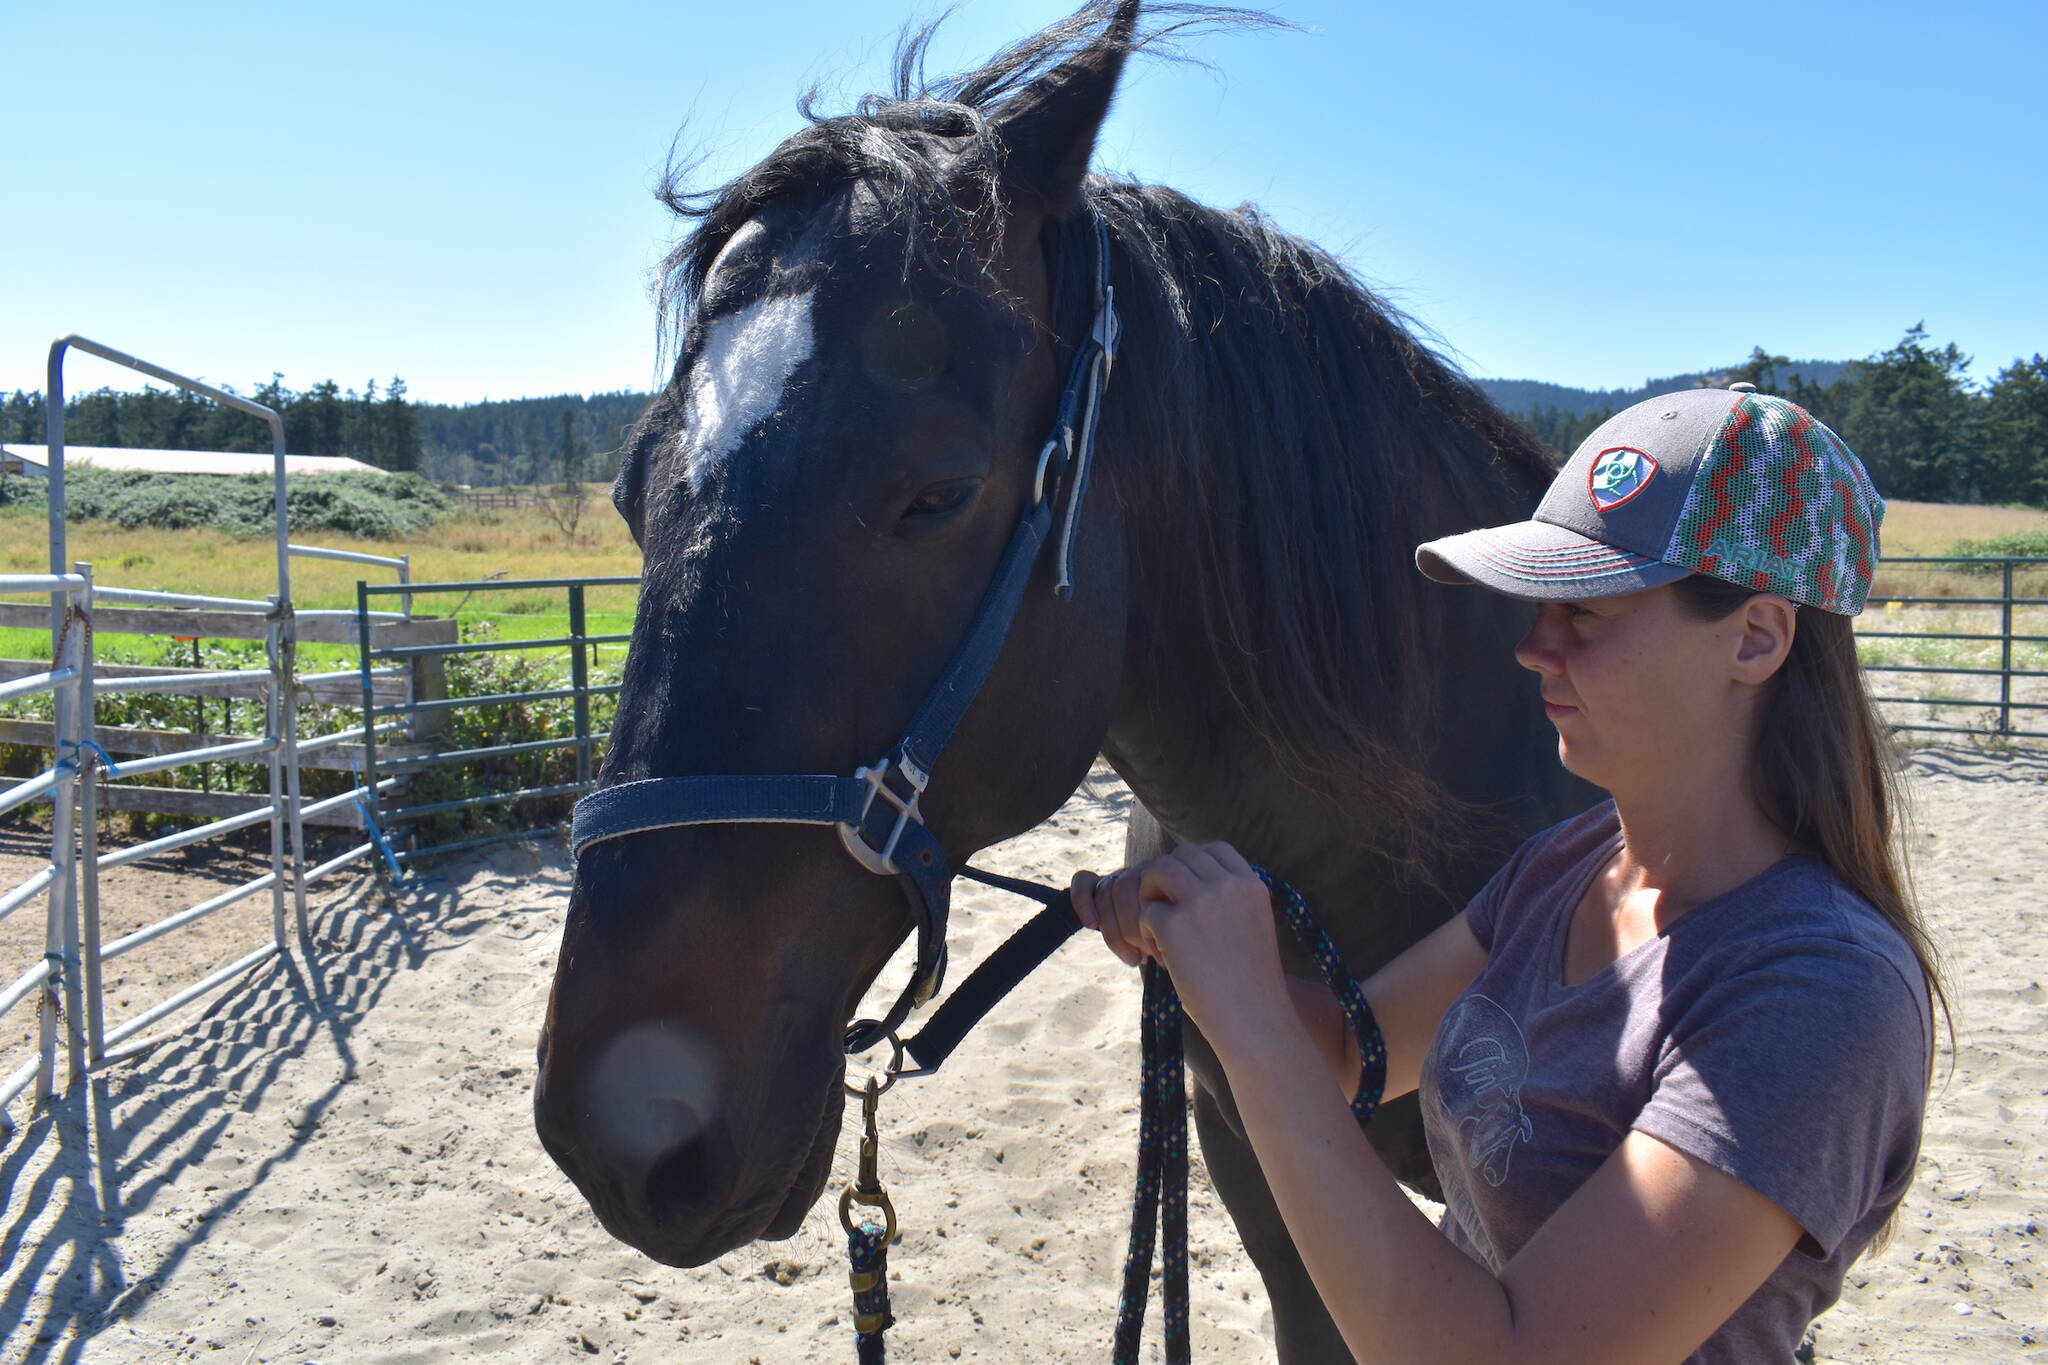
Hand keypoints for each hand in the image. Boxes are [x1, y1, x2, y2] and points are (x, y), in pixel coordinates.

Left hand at [1071, 843, 1292, 1046]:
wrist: (1254, 1020)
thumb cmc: (1250, 984)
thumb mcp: (1251, 926)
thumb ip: (1226, 899)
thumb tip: (1182, 881)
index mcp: (1252, 884)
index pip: (1214, 849)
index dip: (1193, 866)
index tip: (1186, 893)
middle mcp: (1228, 884)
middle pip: (1181, 857)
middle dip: (1166, 882)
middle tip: (1166, 916)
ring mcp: (1202, 901)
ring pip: (1158, 871)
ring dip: (1150, 896)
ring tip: (1157, 930)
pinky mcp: (1175, 923)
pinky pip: (1146, 912)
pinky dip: (1146, 932)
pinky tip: (1162, 958)